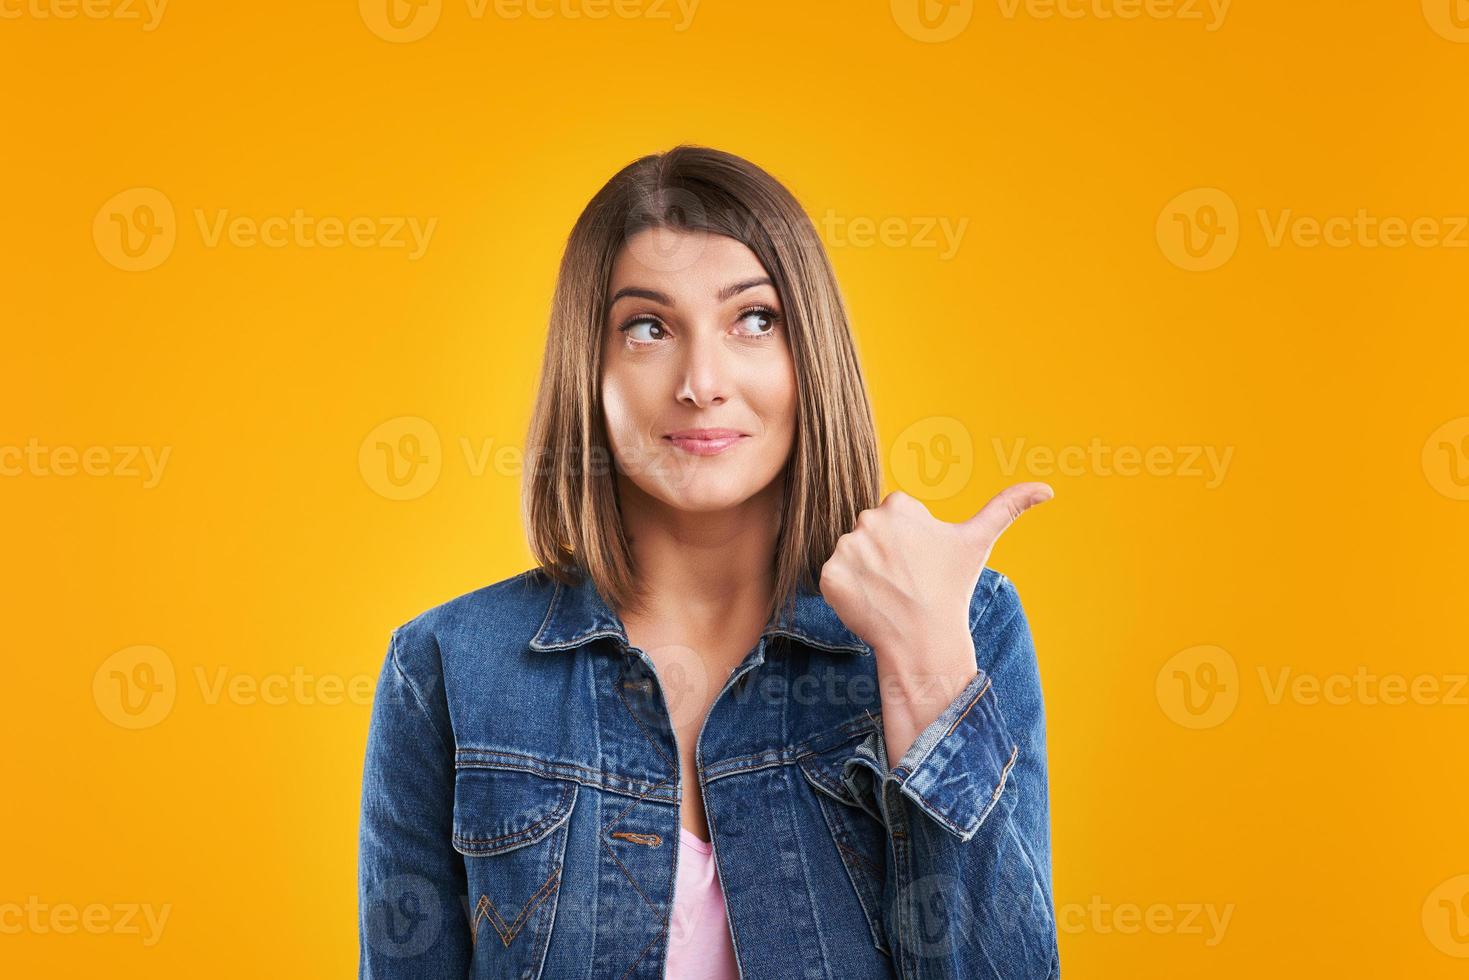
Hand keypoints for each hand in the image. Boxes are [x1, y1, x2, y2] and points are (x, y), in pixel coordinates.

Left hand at [818, 483, 1053, 761]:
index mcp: (899, 505)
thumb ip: (1007, 506)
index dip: (904, 543)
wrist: (925, 641)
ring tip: (888, 594)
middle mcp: (868, 519)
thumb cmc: (952, 589)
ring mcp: (846, 549)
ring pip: (849, 556)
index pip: (891, 516)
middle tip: (904, 582)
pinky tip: (868, 603)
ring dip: (863, 574)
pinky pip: (831, 578)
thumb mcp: (979, 541)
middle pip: (867, 534)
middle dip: (882, 555)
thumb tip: (1049, 488)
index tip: (918, 564)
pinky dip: (844, 592)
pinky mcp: (829, 576)